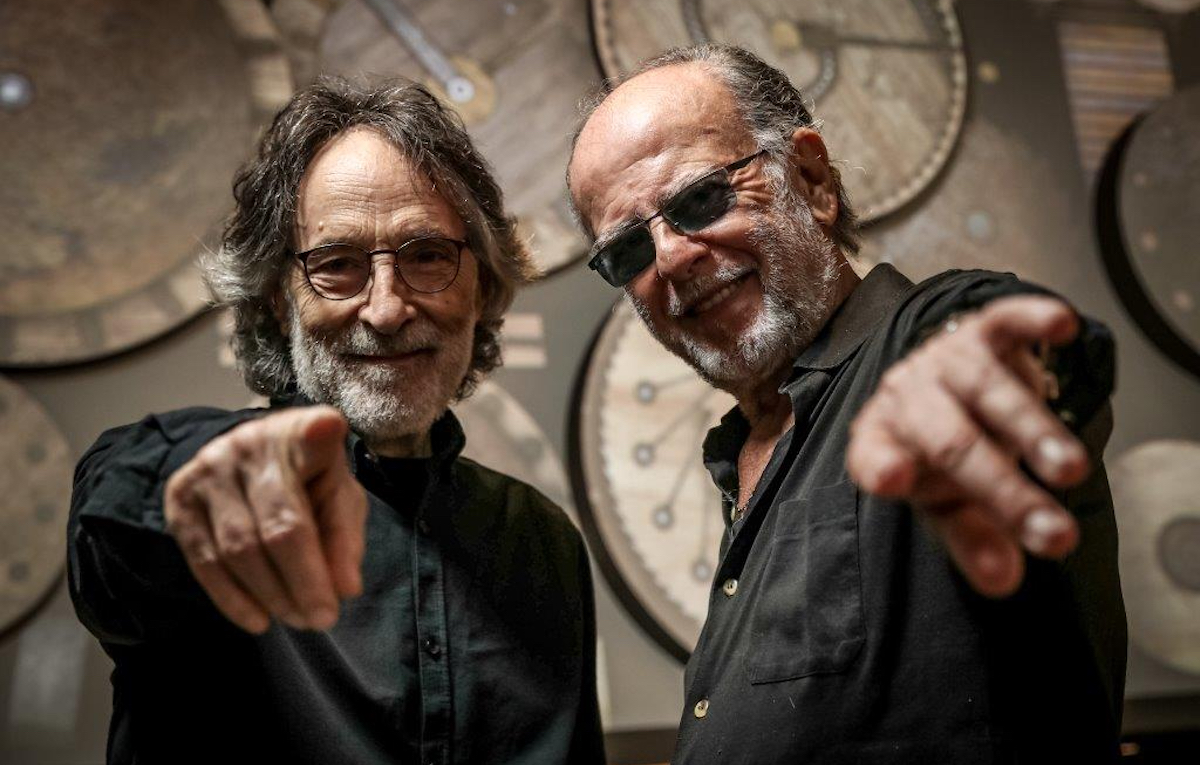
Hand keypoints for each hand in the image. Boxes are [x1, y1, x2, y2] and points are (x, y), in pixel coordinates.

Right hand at [164, 406, 366, 632]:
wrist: (250, 459)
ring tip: (297, 619)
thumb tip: (345, 589)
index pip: (312, 435)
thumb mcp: (339, 497)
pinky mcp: (179, 497)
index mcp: (302, 431)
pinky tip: (258, 620)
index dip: (318, 434)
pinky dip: (233, 599)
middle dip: (303, 581)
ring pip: (238, 549)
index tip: (327, 430)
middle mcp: (251, 444)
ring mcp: (209, 469)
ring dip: (271, 595)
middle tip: (322, 619)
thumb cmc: (308, 480)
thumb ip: (345, 537)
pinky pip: (204, 561)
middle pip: (278, 523)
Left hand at [846, 296, 1089, 597]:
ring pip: (987, 391)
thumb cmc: (939, 454)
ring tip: (1070, 471)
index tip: (895, 481)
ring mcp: (944, 361)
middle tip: (1053, 535)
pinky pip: (1006, 321)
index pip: (871, 458)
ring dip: (1031, 428)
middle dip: (1001, 488)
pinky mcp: (983, 331)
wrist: (944, 383)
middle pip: (948, 440)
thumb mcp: (948, 502)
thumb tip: (1004, 581)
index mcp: (881, 440)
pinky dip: (1031, 318)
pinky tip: (1060, 324)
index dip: (881, 467)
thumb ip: (971, 540)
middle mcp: (906, 396)